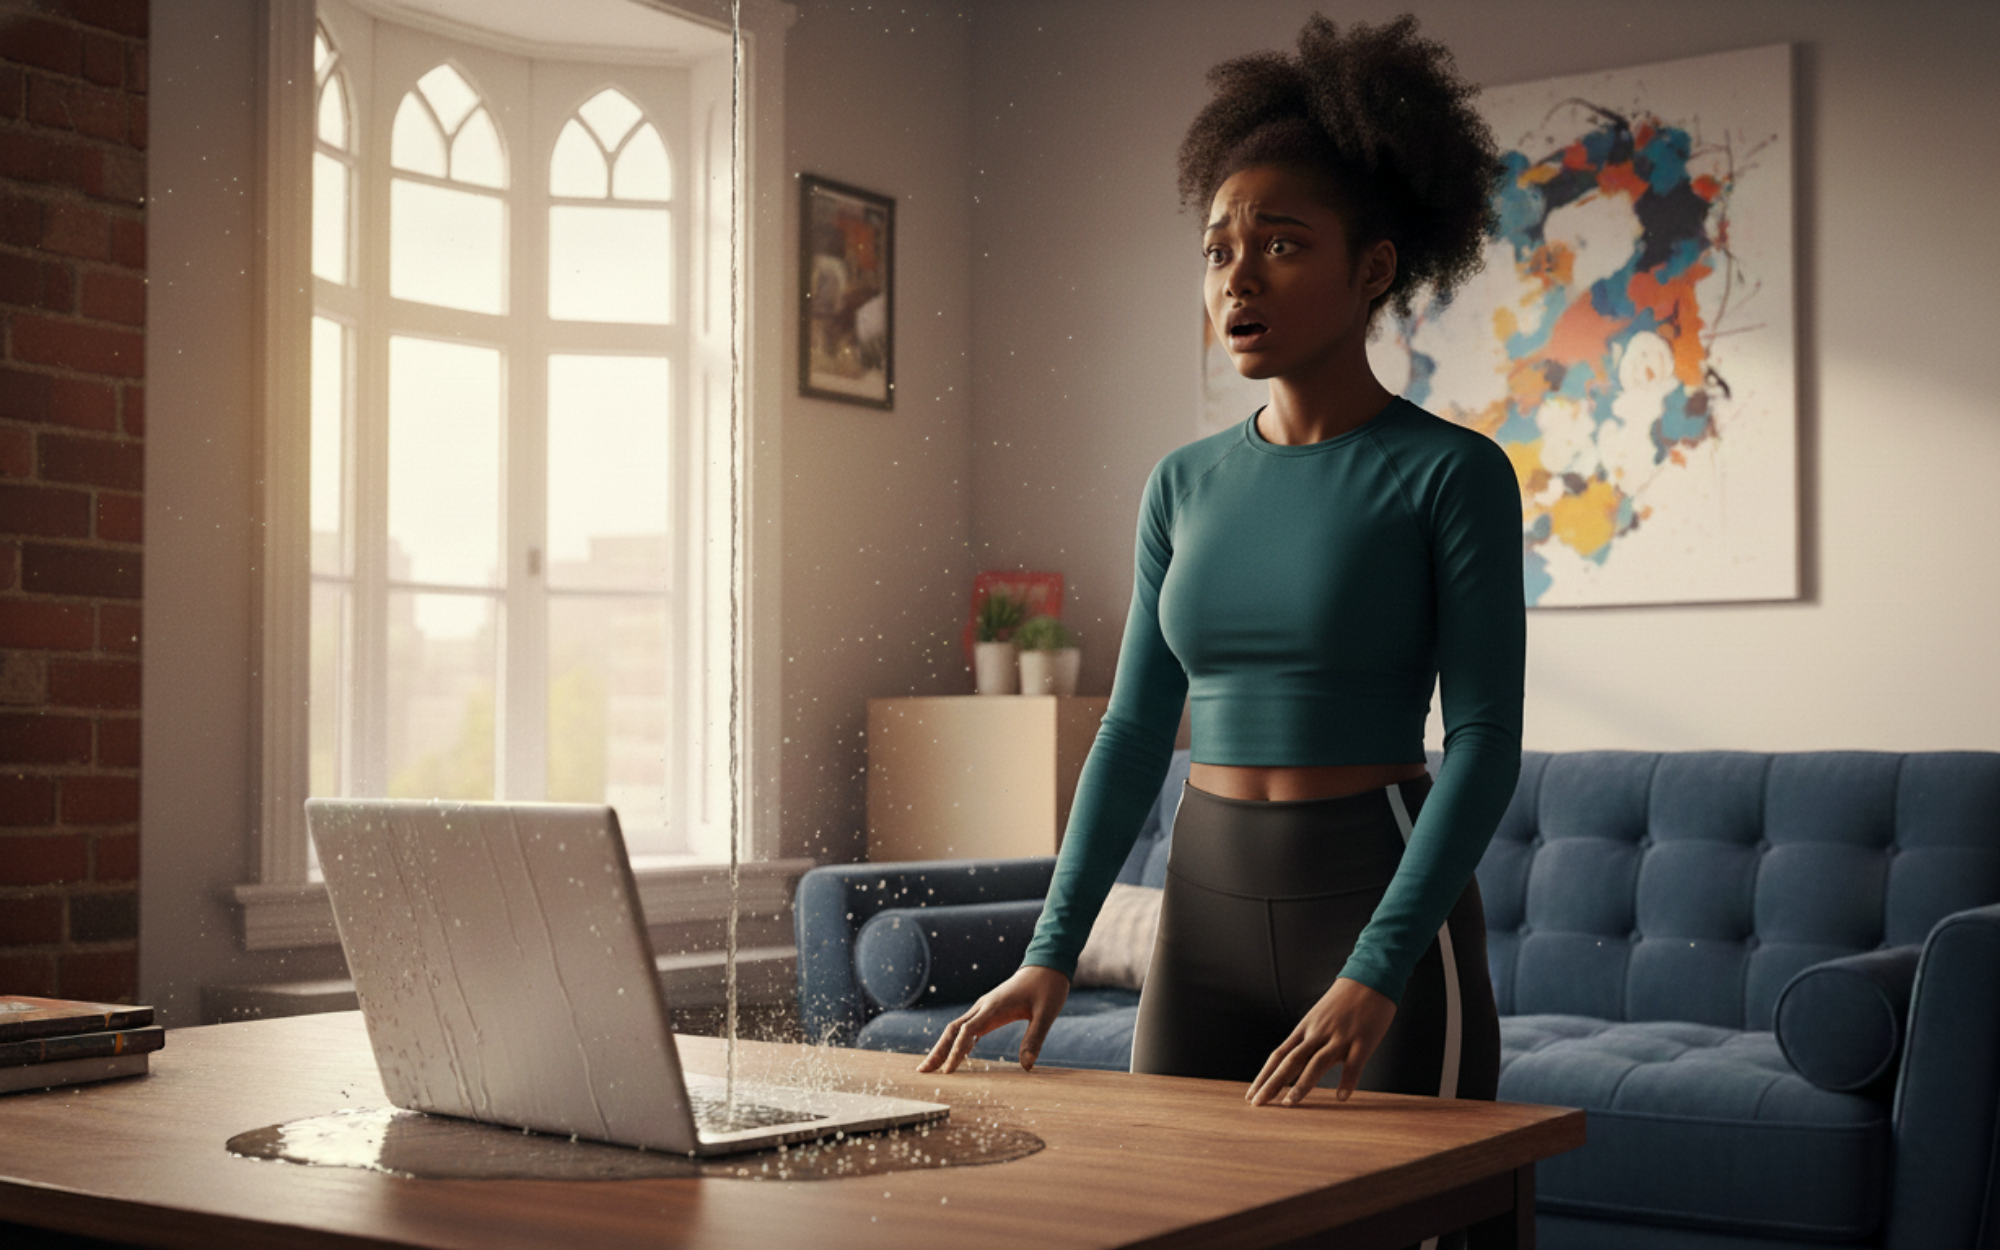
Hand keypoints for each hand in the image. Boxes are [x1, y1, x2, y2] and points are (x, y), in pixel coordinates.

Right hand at [916, 965, 1070, 1074]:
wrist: (1047, 964)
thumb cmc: (1048, 988)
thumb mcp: (1046, 1014)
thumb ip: (1035, 1038)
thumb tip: (1027, 1067)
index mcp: (994, 1007)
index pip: (967, 1031)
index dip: (956, 1052)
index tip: (948, 1071)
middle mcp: (984, 1006)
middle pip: (953, 1030)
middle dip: (938, 1051)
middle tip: (923, 1071)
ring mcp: (984, 1007)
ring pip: (957, 1028)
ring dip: (943, 1047)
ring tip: (932, 1067)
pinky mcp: (989, 1009)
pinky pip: (967, 1027)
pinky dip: (957, 1042)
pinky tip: (955, 1056)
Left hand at [1246, 977, 1395, 1106]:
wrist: (1371, 978)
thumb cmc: (1344, 1000)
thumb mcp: (1319, 1017)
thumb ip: (1309, 1039)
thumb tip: (1297, 1063)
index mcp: (1306, 1028)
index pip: (1279, 1055)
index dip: (1265, 1076)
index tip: (1252, 1095)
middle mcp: (1318, 1033)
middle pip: (1291, 1060)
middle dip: (1273, 1083)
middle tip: (1258, 1103)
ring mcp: (1340, 1037)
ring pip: (1317, 1062)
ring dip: (1303, 1084)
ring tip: (1290, 1103)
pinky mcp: (1362, 1040)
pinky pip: (1354, 1064)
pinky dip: (1347, 1081)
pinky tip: (1341, 1097)